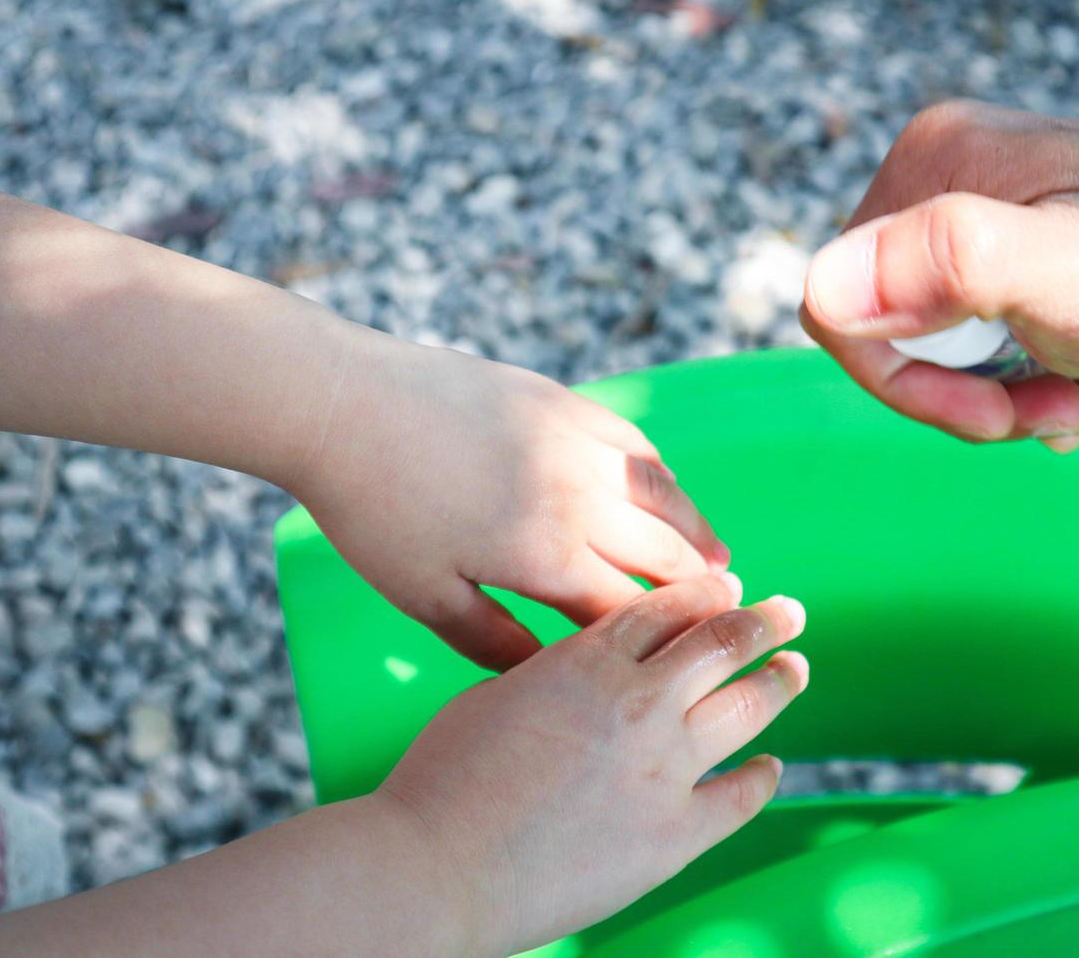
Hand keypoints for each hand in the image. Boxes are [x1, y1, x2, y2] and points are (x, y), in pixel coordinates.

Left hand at [287, 331, 731, 670]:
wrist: (346, 404)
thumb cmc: (374, 511)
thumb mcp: (423, 595)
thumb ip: (493, 642)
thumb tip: (549, 674)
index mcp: (543, 555)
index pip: (629, 611)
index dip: (669, 641)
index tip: (697, 662)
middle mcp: (578, 497)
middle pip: (665, 555)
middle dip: (702, 592)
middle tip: (732, 613)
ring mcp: (577, 442)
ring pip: (663, 496)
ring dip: (696, 533)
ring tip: (719, 560)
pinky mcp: (565, 403)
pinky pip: (636, 444)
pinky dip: (661, 477)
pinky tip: (666, 494)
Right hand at [375, 574, 808, 953]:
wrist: (434, 867)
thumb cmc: (441, 783)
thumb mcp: (494, 695)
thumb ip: (554, 675)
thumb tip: (584, 669)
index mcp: (588, 661)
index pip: (668, 610)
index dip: (706, 594)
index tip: (729, 588)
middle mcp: (638, 702)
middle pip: (723, 643)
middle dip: (764, 621)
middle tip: (789, 612)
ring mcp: (663, 768)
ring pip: (746, 706)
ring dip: (779, 681)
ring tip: (796, 669)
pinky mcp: (674, 834)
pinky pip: (740, 797)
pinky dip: (761, 777)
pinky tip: (769, 767)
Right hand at [801, 100, 1078, 446]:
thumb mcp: (1068, 281)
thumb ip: (946, 268)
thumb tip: (826, 290)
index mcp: (937, 163)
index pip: (842, 304)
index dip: (911, 386)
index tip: (1002, 415)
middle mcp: (948, 170)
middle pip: (886, 324)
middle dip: (963, 394)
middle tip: (1058, 407)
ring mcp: (984, 204)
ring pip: (932, 337)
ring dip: (998, 394)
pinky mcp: (1019, 237)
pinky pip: (974, 329)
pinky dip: (1019, 376)